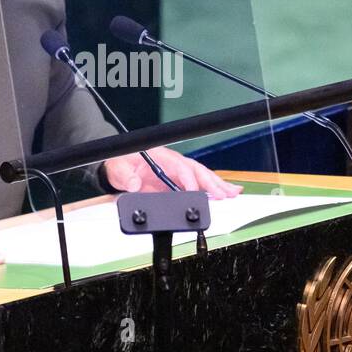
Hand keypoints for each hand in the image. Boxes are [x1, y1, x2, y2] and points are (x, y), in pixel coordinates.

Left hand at [102, 148, 242, 198]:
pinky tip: (227, 192)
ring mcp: (177, 172)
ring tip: (233, 193)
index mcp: (160, 157)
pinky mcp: (179, 181)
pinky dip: (213, 188)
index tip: (195, 192)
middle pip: (196, 171)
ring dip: (218, 185)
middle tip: (225, 194)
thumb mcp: (118, 169)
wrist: (118, 167)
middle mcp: (172, 163)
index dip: (188, 180)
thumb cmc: (120, 164)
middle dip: (212, 183)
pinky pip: (198, 183)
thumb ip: (126, 176)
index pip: (179, 167)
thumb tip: (135, 184)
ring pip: (201, 176)